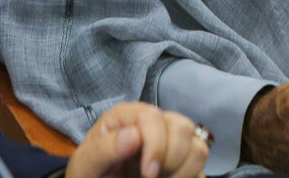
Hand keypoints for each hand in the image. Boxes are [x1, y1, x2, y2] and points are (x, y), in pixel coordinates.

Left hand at [65, 102, 208, 177]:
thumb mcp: (86, 165)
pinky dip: (188, 176)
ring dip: (181, 171)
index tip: (148, 174)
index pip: (153, 117)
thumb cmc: (91, 174)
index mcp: (129, 117)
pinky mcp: (185, 160)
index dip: (156, 145)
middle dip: (169, 159)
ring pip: (197, 146)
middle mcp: (156, 123)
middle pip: (182, 128)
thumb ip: (103, 149)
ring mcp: (173, 140)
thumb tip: (133, 136)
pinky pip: (202, 165)